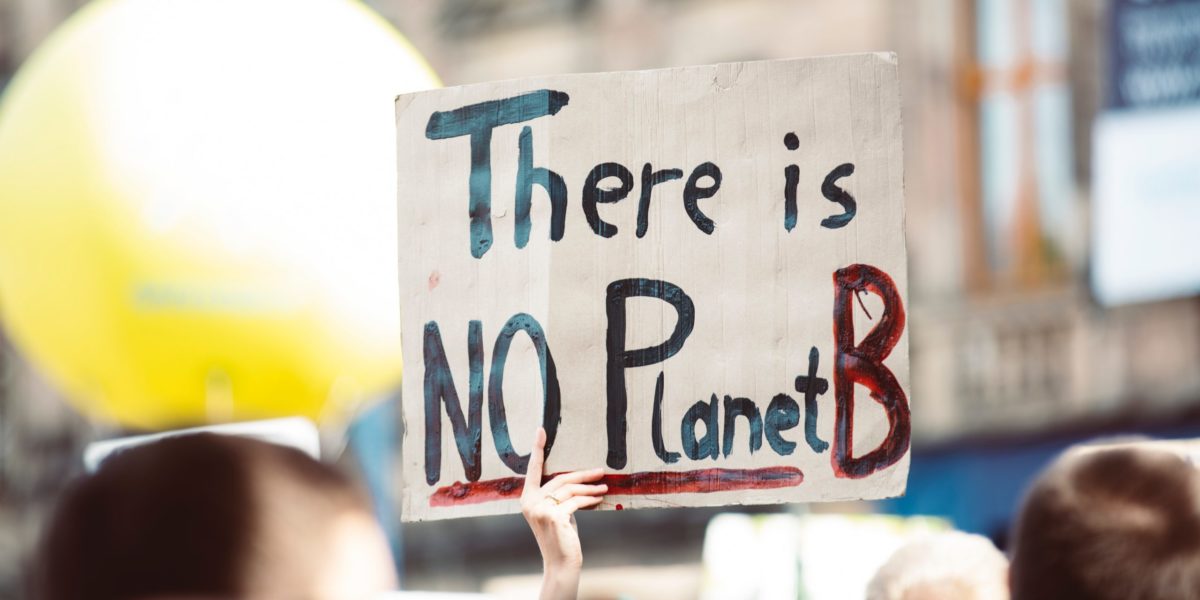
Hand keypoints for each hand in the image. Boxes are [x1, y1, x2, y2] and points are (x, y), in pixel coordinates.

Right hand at [521, 427, 606, 599]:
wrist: (560, 563)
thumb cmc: (560, 537)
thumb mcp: (556, 512)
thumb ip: (559, 497)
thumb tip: (578, 480)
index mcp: (527, 499)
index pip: (533, 469)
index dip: (537, 449)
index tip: (541, 430)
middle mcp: (530, 502)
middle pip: (560, 479)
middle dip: (582, 474)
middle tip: (600, 471)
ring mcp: (540, 509)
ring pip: (570, 490)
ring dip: (590, 488)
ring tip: (604, 487)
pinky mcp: (554, 516)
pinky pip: (576, 502)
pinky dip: (590, 499)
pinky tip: (599, 499)